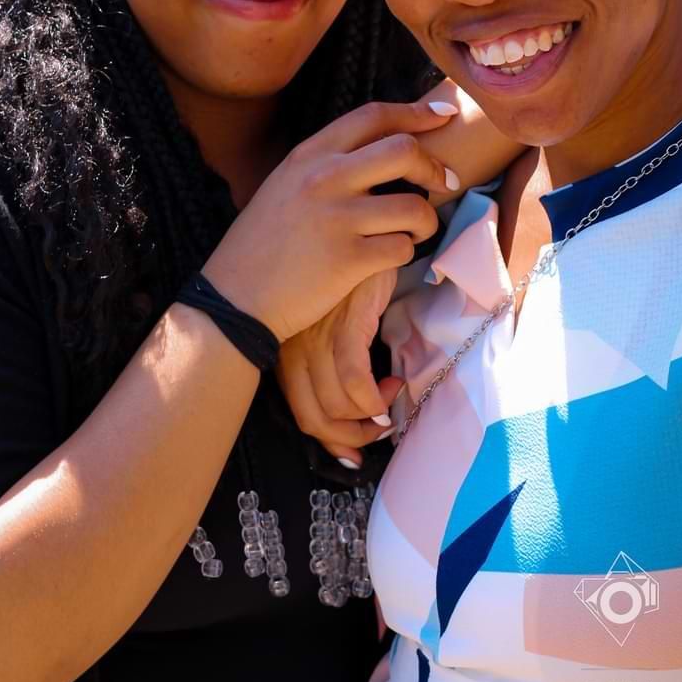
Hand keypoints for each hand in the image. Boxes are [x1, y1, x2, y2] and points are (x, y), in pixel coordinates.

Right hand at [203, 99, 457, 342]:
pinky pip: (403, 248)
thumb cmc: (262, 244)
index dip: (416, 114)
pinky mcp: (349, 260)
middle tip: (442, 182)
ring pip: (415, 206)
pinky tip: (386, 258)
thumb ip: (328, 165)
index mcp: (308, 155)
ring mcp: (337, 219)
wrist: (235, 299)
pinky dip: (404, 254)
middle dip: (434, 167)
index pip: (373, 116)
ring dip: (426, 221)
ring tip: (413, 231)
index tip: (443, 117)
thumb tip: (389, 153)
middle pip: (404, 150)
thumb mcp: (285, 186)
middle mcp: (323, 178)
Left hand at [277, 270, 403, 467]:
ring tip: (388, 406)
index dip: (328, 439)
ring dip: (368, 419)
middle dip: (348, 438)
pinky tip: (392, 388)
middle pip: (313, 417)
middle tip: (377, 433)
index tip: (352, 451)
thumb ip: (331, 359)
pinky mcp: (345, 323)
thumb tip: (350, 407)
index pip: (299, 410)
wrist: (360, 231)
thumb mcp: (329, 321)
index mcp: (288, 346)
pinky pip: (356, 380)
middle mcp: (296, 345)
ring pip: (336, 404)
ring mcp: (318, 334)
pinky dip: (375, 398)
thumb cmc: (347, 277)